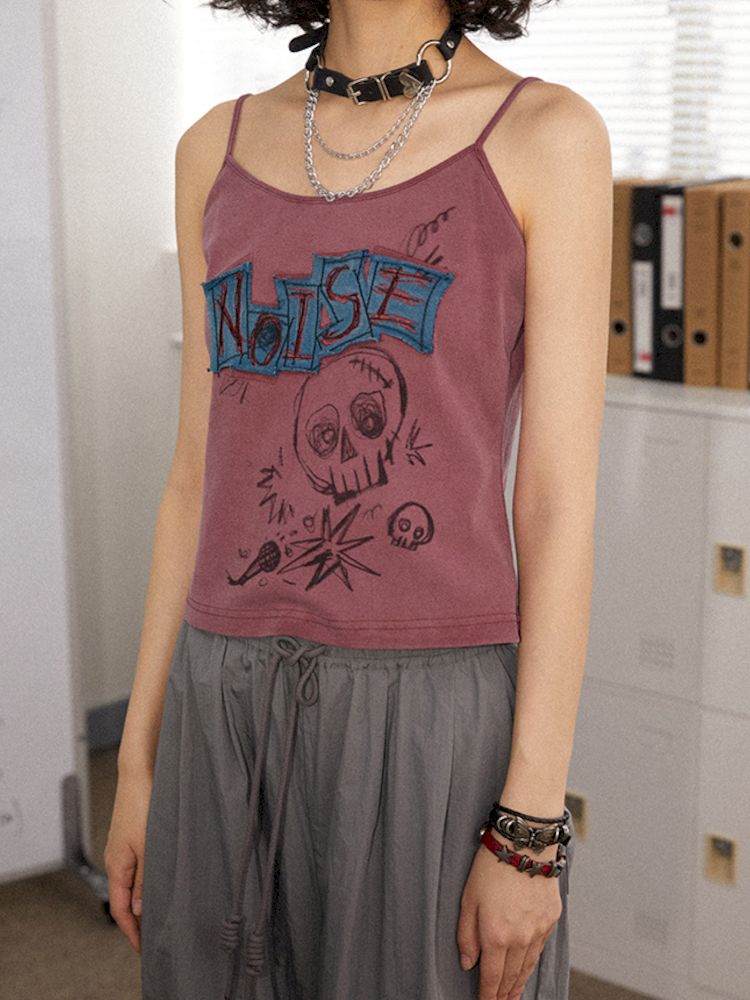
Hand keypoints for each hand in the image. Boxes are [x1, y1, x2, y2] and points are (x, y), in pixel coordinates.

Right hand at [103, 769, 152, 953]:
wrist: (139, 772)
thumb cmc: (144, 804)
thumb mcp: (149, 846)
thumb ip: (145, 879)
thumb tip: (139, 909)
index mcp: (117, 865)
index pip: (120, 908)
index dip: (132, 931)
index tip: (142, 949)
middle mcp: (116, 859)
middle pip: (124, 898)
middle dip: (137, 920)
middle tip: (155, 938)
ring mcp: (122, 848)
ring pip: (131, 883)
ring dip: (143, 900)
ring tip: (159, 915)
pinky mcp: (131, 837)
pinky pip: (136, 868)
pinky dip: (145, 882)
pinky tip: (158, 883)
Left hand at [456, 831, 562, 999]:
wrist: (524, 845)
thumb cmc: (492, 867)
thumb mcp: (468, 899)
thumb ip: (466, 935)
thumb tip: (468, 963)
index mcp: (496, 936)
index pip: (492, 978)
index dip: (487, 995)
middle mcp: (520, 939)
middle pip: (511, 976)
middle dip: (503, 993)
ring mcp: (538, 930)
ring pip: (528, 966)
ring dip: (519, 983)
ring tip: (513, 995)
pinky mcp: (550, 919)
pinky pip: (540, 949)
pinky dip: (532, 962)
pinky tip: (527, 966)